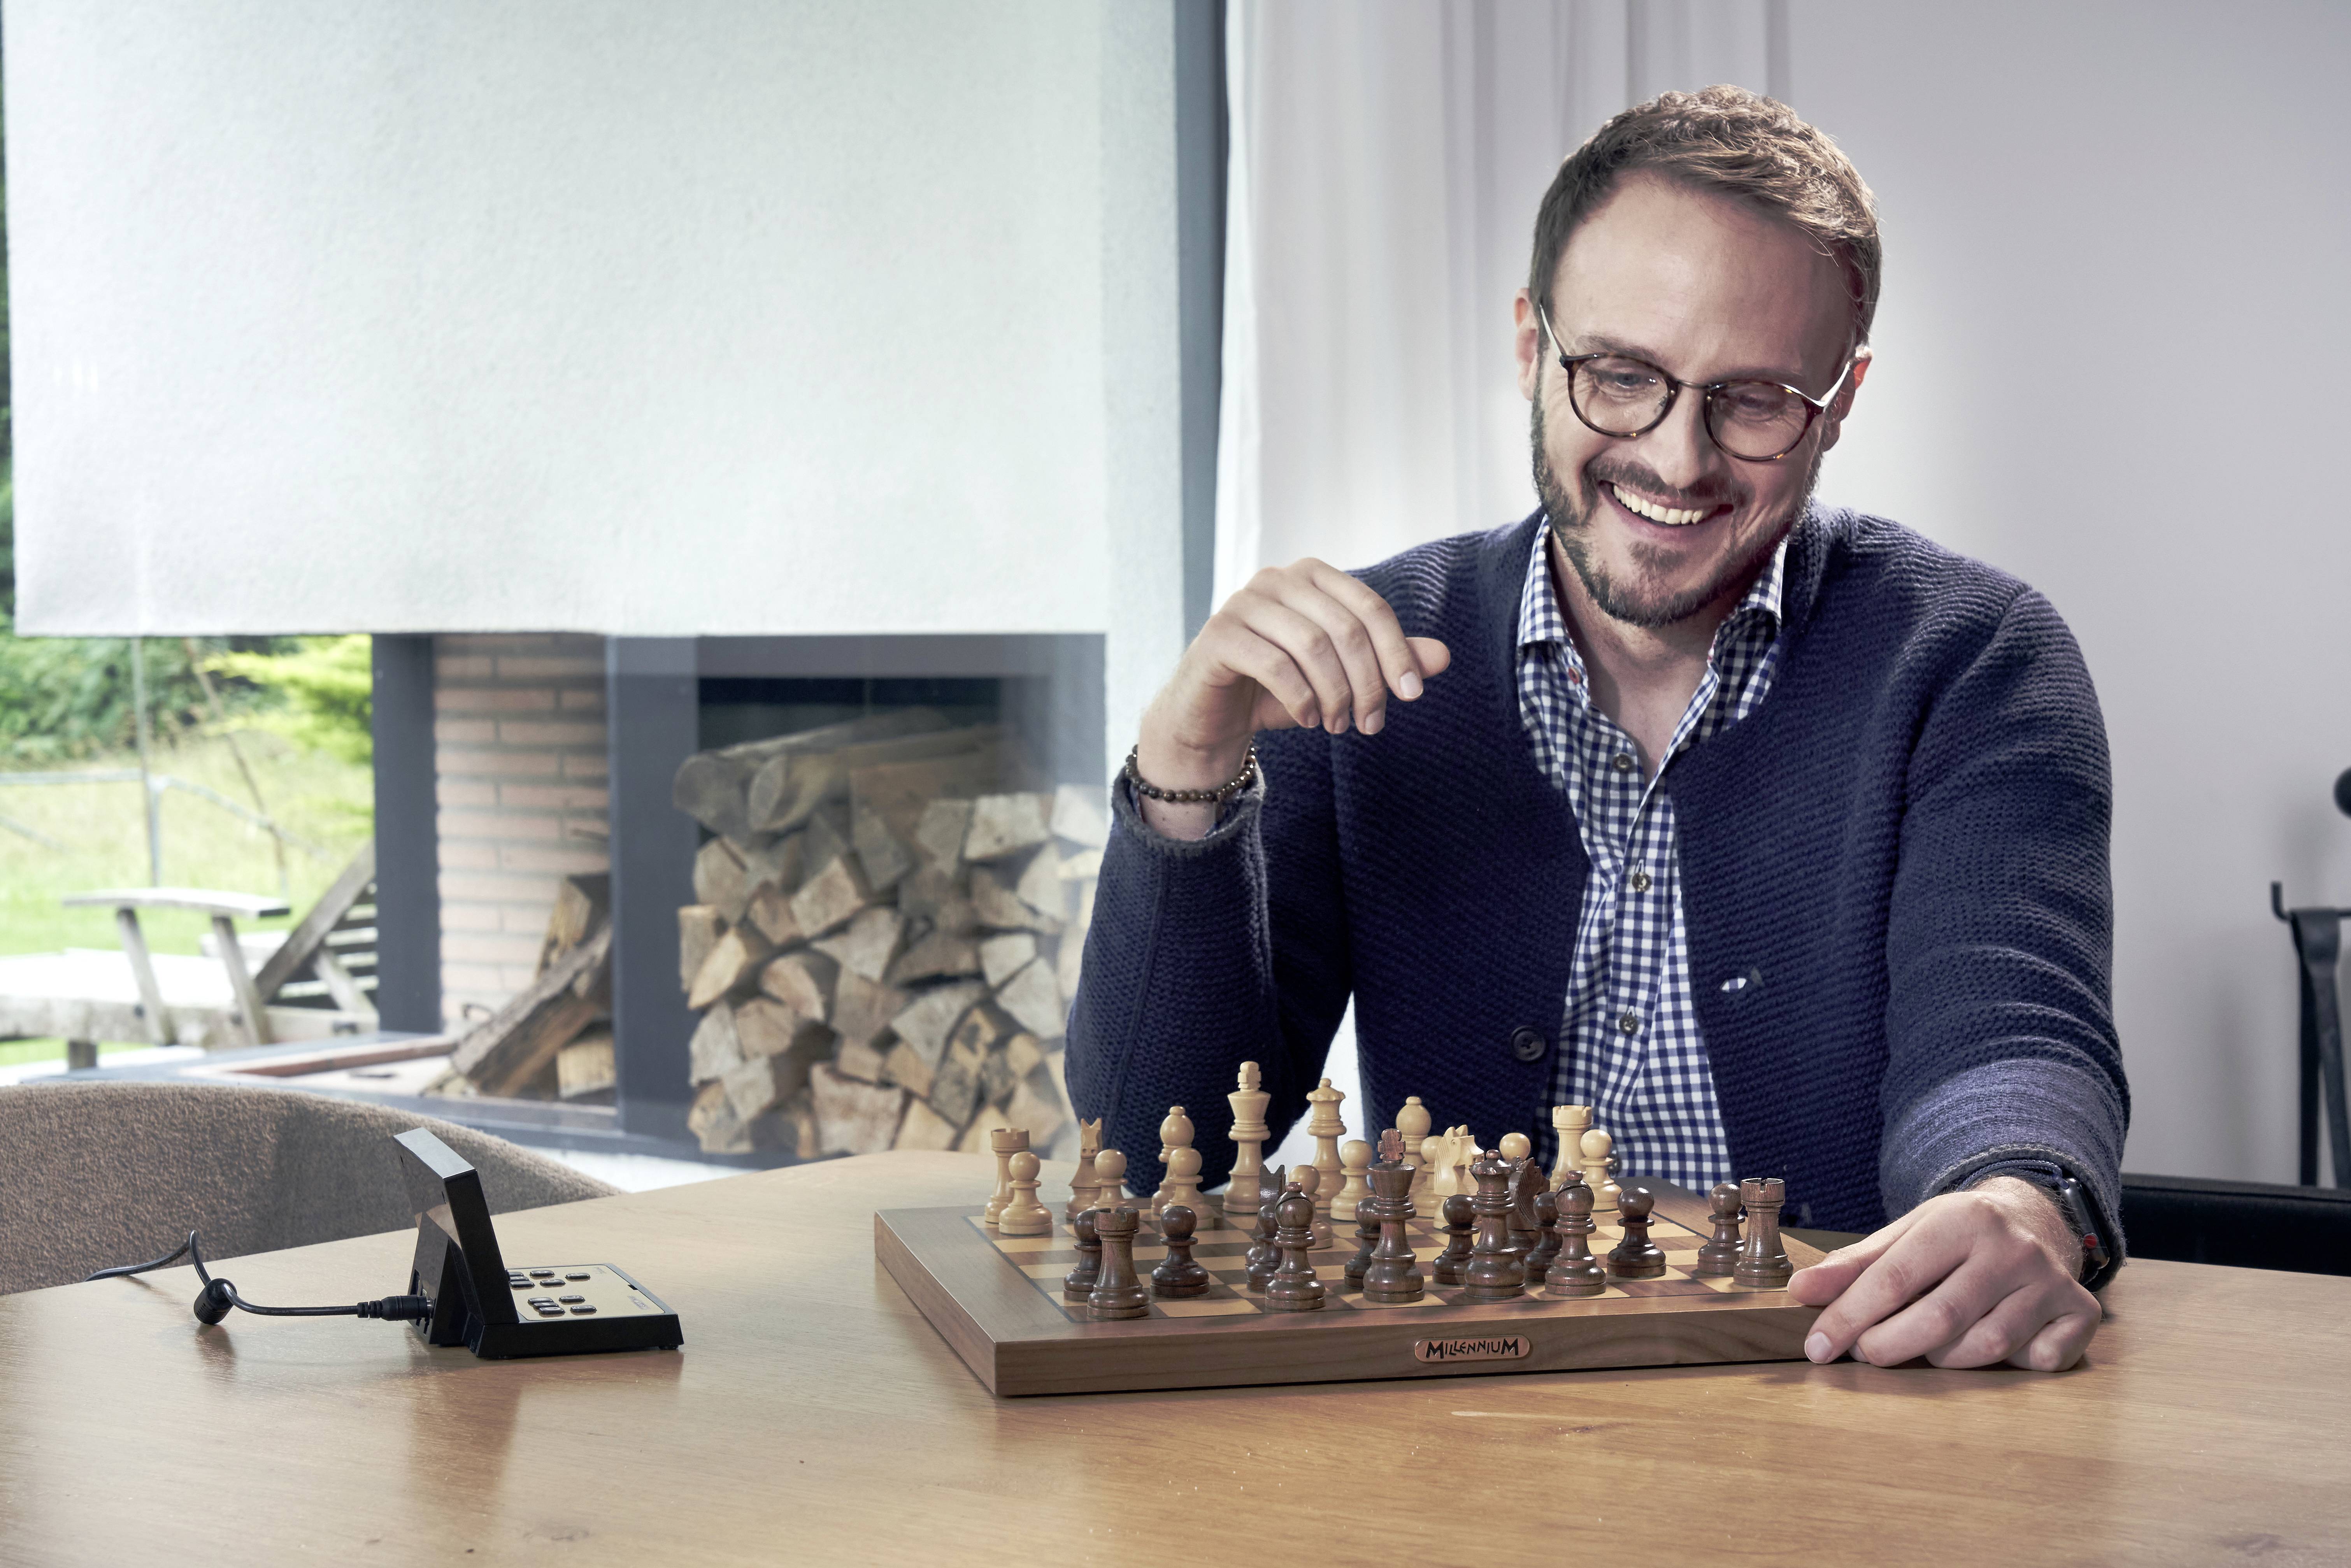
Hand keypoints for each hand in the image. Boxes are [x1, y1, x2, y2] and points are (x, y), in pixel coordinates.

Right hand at [1135, 560, 1449, 836]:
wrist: (1212, 716)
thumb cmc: (1279, 690)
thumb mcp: (1341, 676)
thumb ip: (1387, 661)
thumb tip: (1443, 657)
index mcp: (1310, 575)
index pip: (1370, 607)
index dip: (1398, 652)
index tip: (1412, 696)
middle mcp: (1275, 579)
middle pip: (1345, 628)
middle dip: (1367, 681)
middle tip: (1370, 723)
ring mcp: (1242, 603)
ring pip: (1312, 645)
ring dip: (1335, 694)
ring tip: (1338, 726)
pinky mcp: (1218, 635)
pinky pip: (1274, 664)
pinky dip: (1300, 698)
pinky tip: (1308, 719)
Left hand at [1787, 1177, 2100, 1371]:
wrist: (2033, 1221)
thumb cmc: (1954, 1237)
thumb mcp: (1903, 1236)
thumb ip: (1851, 1266)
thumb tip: (1799, 1293)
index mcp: (1961, 1219)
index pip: (1894, 1277)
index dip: (1849, 1317)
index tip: (1815, 1348)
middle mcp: (2013, 1248)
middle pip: (1940, 1317)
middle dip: (1890, 1345)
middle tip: (1866, 1353)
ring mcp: (2052, 1281)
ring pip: (1985, 1346)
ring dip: (1944, 1358)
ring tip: (1928, 1343)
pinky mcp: (2080, 1313)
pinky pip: (2036, 1361)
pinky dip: (2009, 1364)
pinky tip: (1997, 1343)